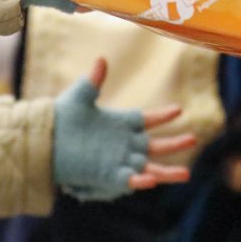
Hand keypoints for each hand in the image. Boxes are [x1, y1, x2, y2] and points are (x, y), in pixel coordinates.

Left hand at [52, 58, 193, 201]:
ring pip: (151, 167)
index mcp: (123, 123)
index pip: (149, 119)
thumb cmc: (63, 118)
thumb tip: (102, 60)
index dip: (164, 115)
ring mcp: (121, 161)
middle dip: (176, 143)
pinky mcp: (111, 176)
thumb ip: (93, 82)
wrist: (46, 143)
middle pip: (157, 145)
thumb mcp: (80, 97)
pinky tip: (151, 180)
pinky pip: (130, 180)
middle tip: (194, 138)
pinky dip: (141, 181)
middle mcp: (126, 143)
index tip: (179, 110)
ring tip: (187, 173)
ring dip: (168, 171)